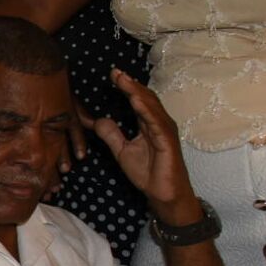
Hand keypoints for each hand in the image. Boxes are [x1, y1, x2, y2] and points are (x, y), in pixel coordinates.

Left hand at [89, 69, 198, 220]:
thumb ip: (111, 134)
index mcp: (149, 123)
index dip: (126, 87)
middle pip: (144, 98)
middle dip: (130, 84)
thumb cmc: (148, 172)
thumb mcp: (121, 151)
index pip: (137, 100)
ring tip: (123, 79)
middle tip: (115, 71)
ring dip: (136, 91)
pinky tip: (135, 100)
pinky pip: (156, 122)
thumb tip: (98, 120)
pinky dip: (145, 109)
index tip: (112, 74)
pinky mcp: (168, 141)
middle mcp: (159, 123)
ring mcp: (165, 130)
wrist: (162, 194)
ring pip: (150, 106)